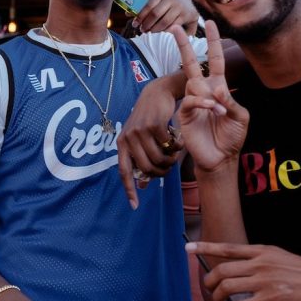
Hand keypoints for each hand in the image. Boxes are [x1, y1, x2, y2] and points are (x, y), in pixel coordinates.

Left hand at [117, 76, 182, 208]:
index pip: (123, 172)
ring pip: (158, 158)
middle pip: (146, 168)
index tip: (134, 206)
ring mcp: (140, 131)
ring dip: (170, 161)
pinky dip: (176, 148)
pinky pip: (168, 146)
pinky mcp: (153, 125)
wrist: (156, 93)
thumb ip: (141, 160)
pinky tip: (178, 143)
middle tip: (168, 167)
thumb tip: (142, 185)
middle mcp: (128, 138)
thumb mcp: (141, 139)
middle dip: (160, 172)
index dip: (129, 190)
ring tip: (174, 155)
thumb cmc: (149, 120)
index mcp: (122, 144)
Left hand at [134, 0, 198, 34]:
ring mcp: (180, 8)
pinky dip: (166, 31)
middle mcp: (171, 0)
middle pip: (155, 14)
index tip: (135, 24)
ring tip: (151, 32)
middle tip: (142, 30)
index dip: (140, 16)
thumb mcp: (158, 2)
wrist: (191, 4)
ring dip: (155, 30)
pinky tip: (162, 34)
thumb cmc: (170, 5)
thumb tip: (127, 13)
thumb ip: (144, 7)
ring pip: (165, 22)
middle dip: (147, 24)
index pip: (148, 5)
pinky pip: (174, 27)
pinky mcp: (188, 16)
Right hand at [171, 21, 248, 173]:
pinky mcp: (184, 114)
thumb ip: (231, 101)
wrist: (220, 158)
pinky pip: (191, 100)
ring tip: (220, 113)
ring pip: (194, 84)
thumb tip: (216, 89)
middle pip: (190, 63)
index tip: (211, 23)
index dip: (213, 42)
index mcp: (218, 88)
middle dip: (183, 45)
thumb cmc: (232, 137)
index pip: (214, 60)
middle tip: (174, 26)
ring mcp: (192, 102)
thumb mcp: (241, 117)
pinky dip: (203, 102)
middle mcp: (203, 92)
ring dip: (209, 96)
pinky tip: (213, 111)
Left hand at [187, 241, 300, 300]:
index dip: (206, 247)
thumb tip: (245, 267)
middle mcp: (260, 263)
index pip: (228, 247)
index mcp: (263, 251)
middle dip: (209, 281)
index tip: (188, 248)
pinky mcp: (270, 300)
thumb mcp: (282, 257)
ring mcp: (264, 281)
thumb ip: (262, 260)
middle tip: (209, 289)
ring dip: (216, 297)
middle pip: (222, 269)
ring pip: (227, 287)